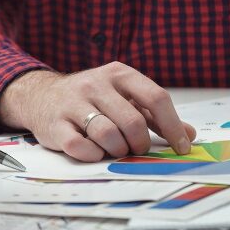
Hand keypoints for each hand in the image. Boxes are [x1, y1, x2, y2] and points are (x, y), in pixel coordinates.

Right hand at [0, 64, 195, 161]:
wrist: (40, 95)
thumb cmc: (91, 99)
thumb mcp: (123, 97)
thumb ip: (154, 115)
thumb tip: (188, 135)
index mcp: (118, 73)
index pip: (156, 97)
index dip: (172, 126)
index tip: (181, 147)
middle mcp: (95, 84)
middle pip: (132, 121)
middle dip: (140, 144)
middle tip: (136, 149)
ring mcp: (73, 102)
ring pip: (108, 135)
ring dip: (117, 150)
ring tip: (114, 149)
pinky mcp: (55, 124)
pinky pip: (81, 147)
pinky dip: (93, 155)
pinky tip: (93, 151)